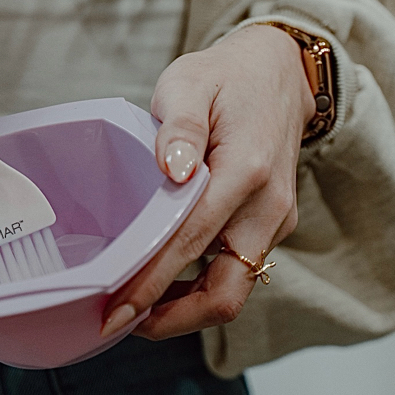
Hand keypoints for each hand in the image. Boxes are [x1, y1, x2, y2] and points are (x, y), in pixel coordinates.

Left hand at [101, 23, 316, 339]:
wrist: (278, 72)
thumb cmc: (225, 77)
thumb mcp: (190, 82)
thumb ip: (179, 126)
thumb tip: (173, 172)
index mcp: (245, 171)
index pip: (192, 244)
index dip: (152, 285)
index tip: (116, 312)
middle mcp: (267, 207)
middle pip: (227, 293)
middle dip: (174, 319)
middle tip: (122, 322)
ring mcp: (274, 221)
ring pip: (234, 290)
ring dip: (186, 308)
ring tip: (135, 307)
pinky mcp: (271, 226)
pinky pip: (239, 272)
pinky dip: (201, 287)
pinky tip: (164, 281)